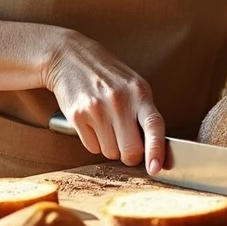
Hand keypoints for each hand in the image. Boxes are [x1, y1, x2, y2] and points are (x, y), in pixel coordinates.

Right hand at [44, 31, 165, 174]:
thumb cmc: (106, 74)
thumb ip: (144, 113)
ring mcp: (97, 109)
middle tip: (126, 143)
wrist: (70, 57)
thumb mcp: (133, 85)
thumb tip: (154, 149)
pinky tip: (92, 123)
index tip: (156, 168)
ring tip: (105, 124)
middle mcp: (119, 101)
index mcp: (138, 92)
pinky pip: (92, 148)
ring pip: (110, 152)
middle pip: (131, 150)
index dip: (156, 149)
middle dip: (130, 154)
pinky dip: (94, 142)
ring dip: (110, 146)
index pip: (153, 125)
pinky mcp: (78, 116)